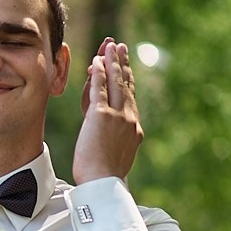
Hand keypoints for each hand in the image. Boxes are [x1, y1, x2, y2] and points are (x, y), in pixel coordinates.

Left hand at [73, 37, 142, 183]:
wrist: (104, 184)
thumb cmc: (105, 176)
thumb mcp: (115, 153)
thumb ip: (114, 138)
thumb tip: (110, 132)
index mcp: (133, 127)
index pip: (129, 97)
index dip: (127, 79)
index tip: (125, 66)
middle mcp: (129, 118)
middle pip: (126, 85)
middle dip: (122, 64)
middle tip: (120, 46)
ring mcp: (117, 117)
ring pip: (116, 83)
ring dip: (112, 62)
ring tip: (110, 46)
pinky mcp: (101, 117)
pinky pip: (100, 90)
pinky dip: (99, 74)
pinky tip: (97, 62)